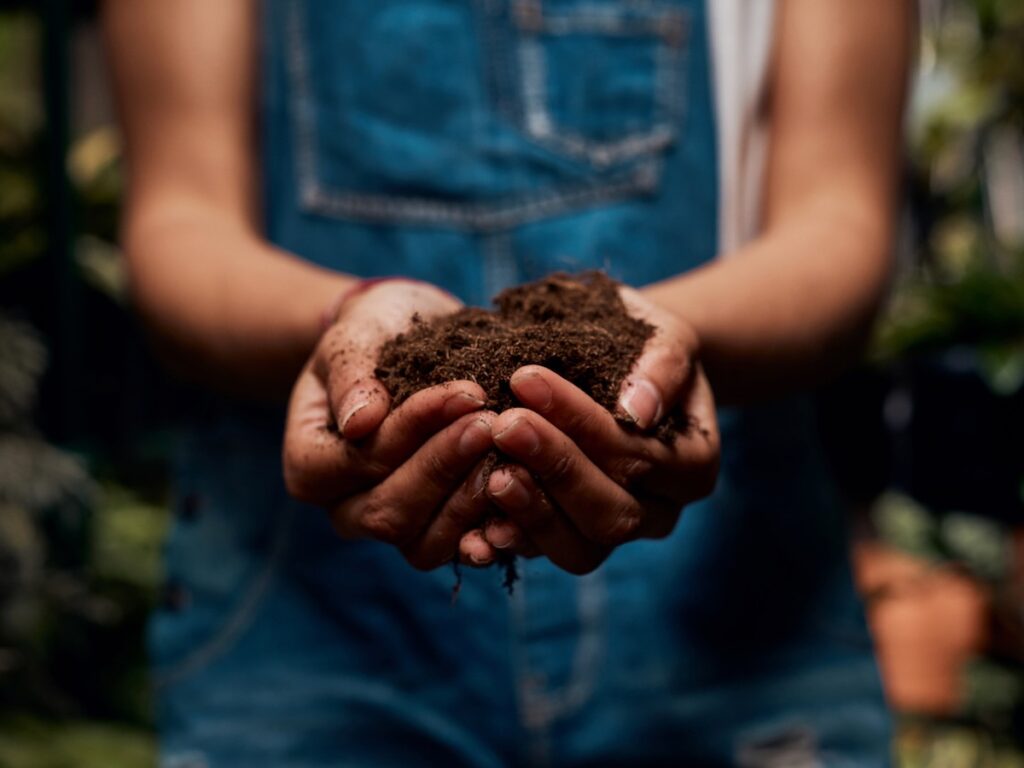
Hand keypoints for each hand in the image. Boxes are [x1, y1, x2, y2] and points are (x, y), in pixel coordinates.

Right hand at [283, 279, 498, 569]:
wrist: (412, 340)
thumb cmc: (378, 333)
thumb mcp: (358, 336)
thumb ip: (353, 375)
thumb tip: (361, 422)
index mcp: (311, 465)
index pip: (356, 463)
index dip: (410, 433)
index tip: (463, 393)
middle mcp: (346, 508)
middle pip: (389, 512)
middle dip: (445, 465)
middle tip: (491, 422)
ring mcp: (395, 527)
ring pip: (425, 544)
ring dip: (471, 501)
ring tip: (511, 454)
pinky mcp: (440, 532)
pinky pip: (463, 551)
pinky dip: (495, 532)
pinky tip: (527, 497)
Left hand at [459, 287, 719, 573]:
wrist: (623, 365)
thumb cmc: (644, 345)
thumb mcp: (663, 337)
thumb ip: (663, 365)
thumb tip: (638, 409)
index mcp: (693, 465)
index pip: (639, 455)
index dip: (582, 423)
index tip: (525, 379)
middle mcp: (660, 512)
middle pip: (613, 513)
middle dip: (555, 467)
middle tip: (504, 424)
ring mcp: (614, 533)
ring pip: (581, 549)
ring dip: (532, 512)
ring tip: (492, 474)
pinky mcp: (572, 541)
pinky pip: (543, 556)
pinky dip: (510, 541)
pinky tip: (478, 523)